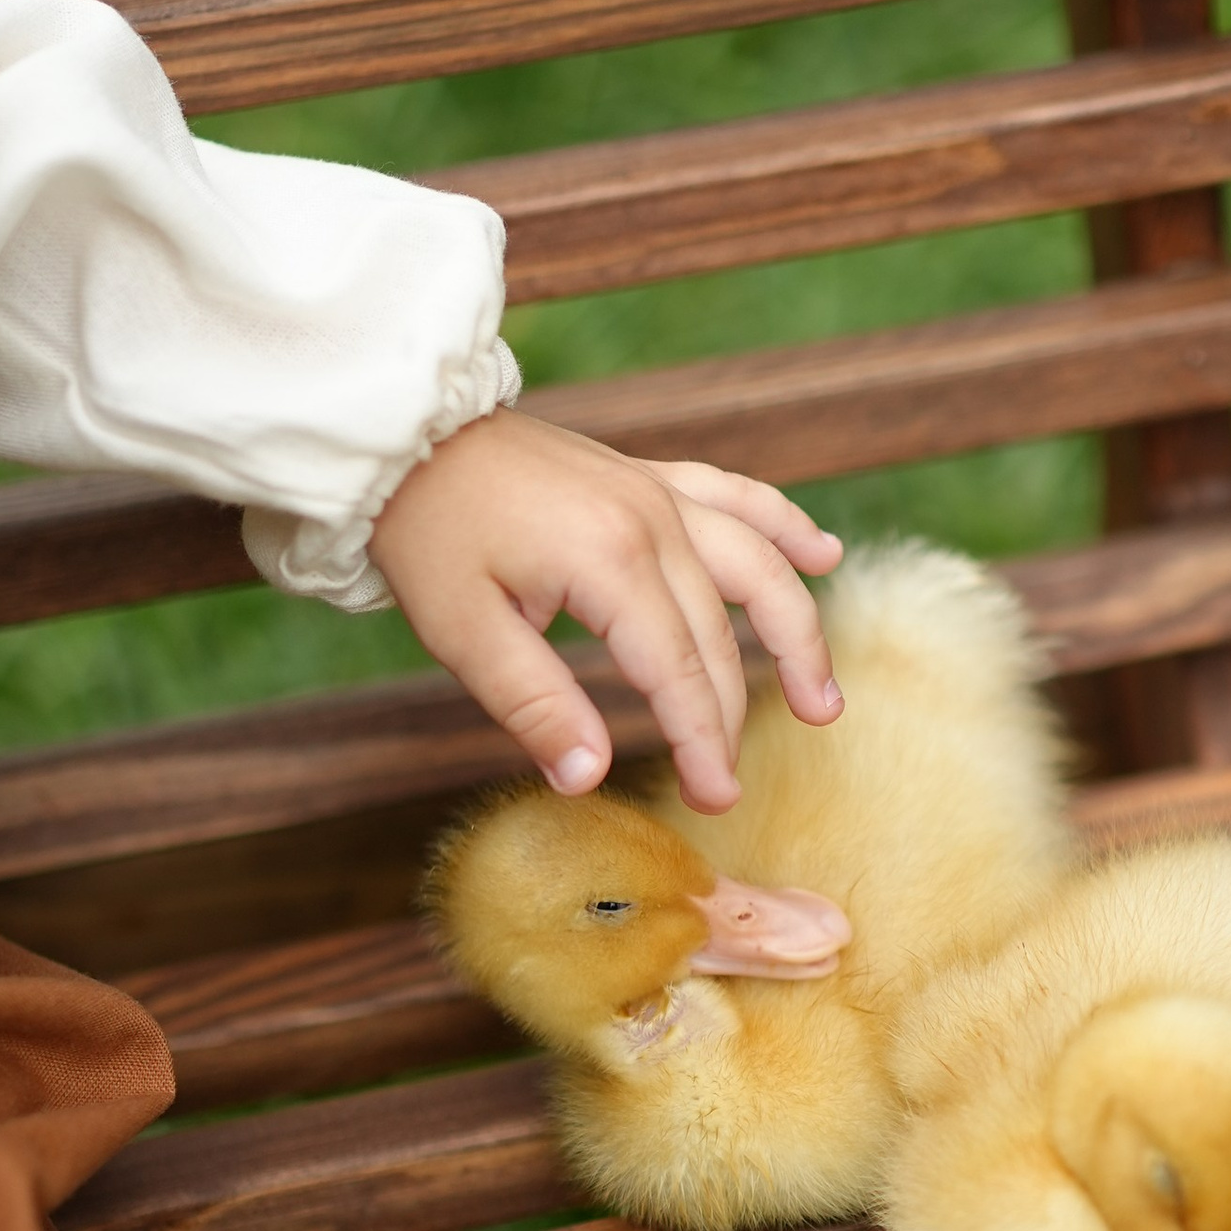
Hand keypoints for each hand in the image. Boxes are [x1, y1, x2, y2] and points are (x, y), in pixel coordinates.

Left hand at [366, 409, 843, 812]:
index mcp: (609, 562)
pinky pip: (739, 497)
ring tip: (821, 698)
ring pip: (758, 565)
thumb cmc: (427, 532)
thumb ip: (536, 706)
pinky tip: (825, 554)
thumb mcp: (464, 632)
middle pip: (717, 636)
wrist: (406, 433)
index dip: (700, 740)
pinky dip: (785, 525)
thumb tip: (590, 778)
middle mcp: (654, 522)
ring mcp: (658, 493)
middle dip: (728, 718)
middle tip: (727, 785)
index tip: (714, 797)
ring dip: (798, 630)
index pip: (678, 671)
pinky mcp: (649, 478)